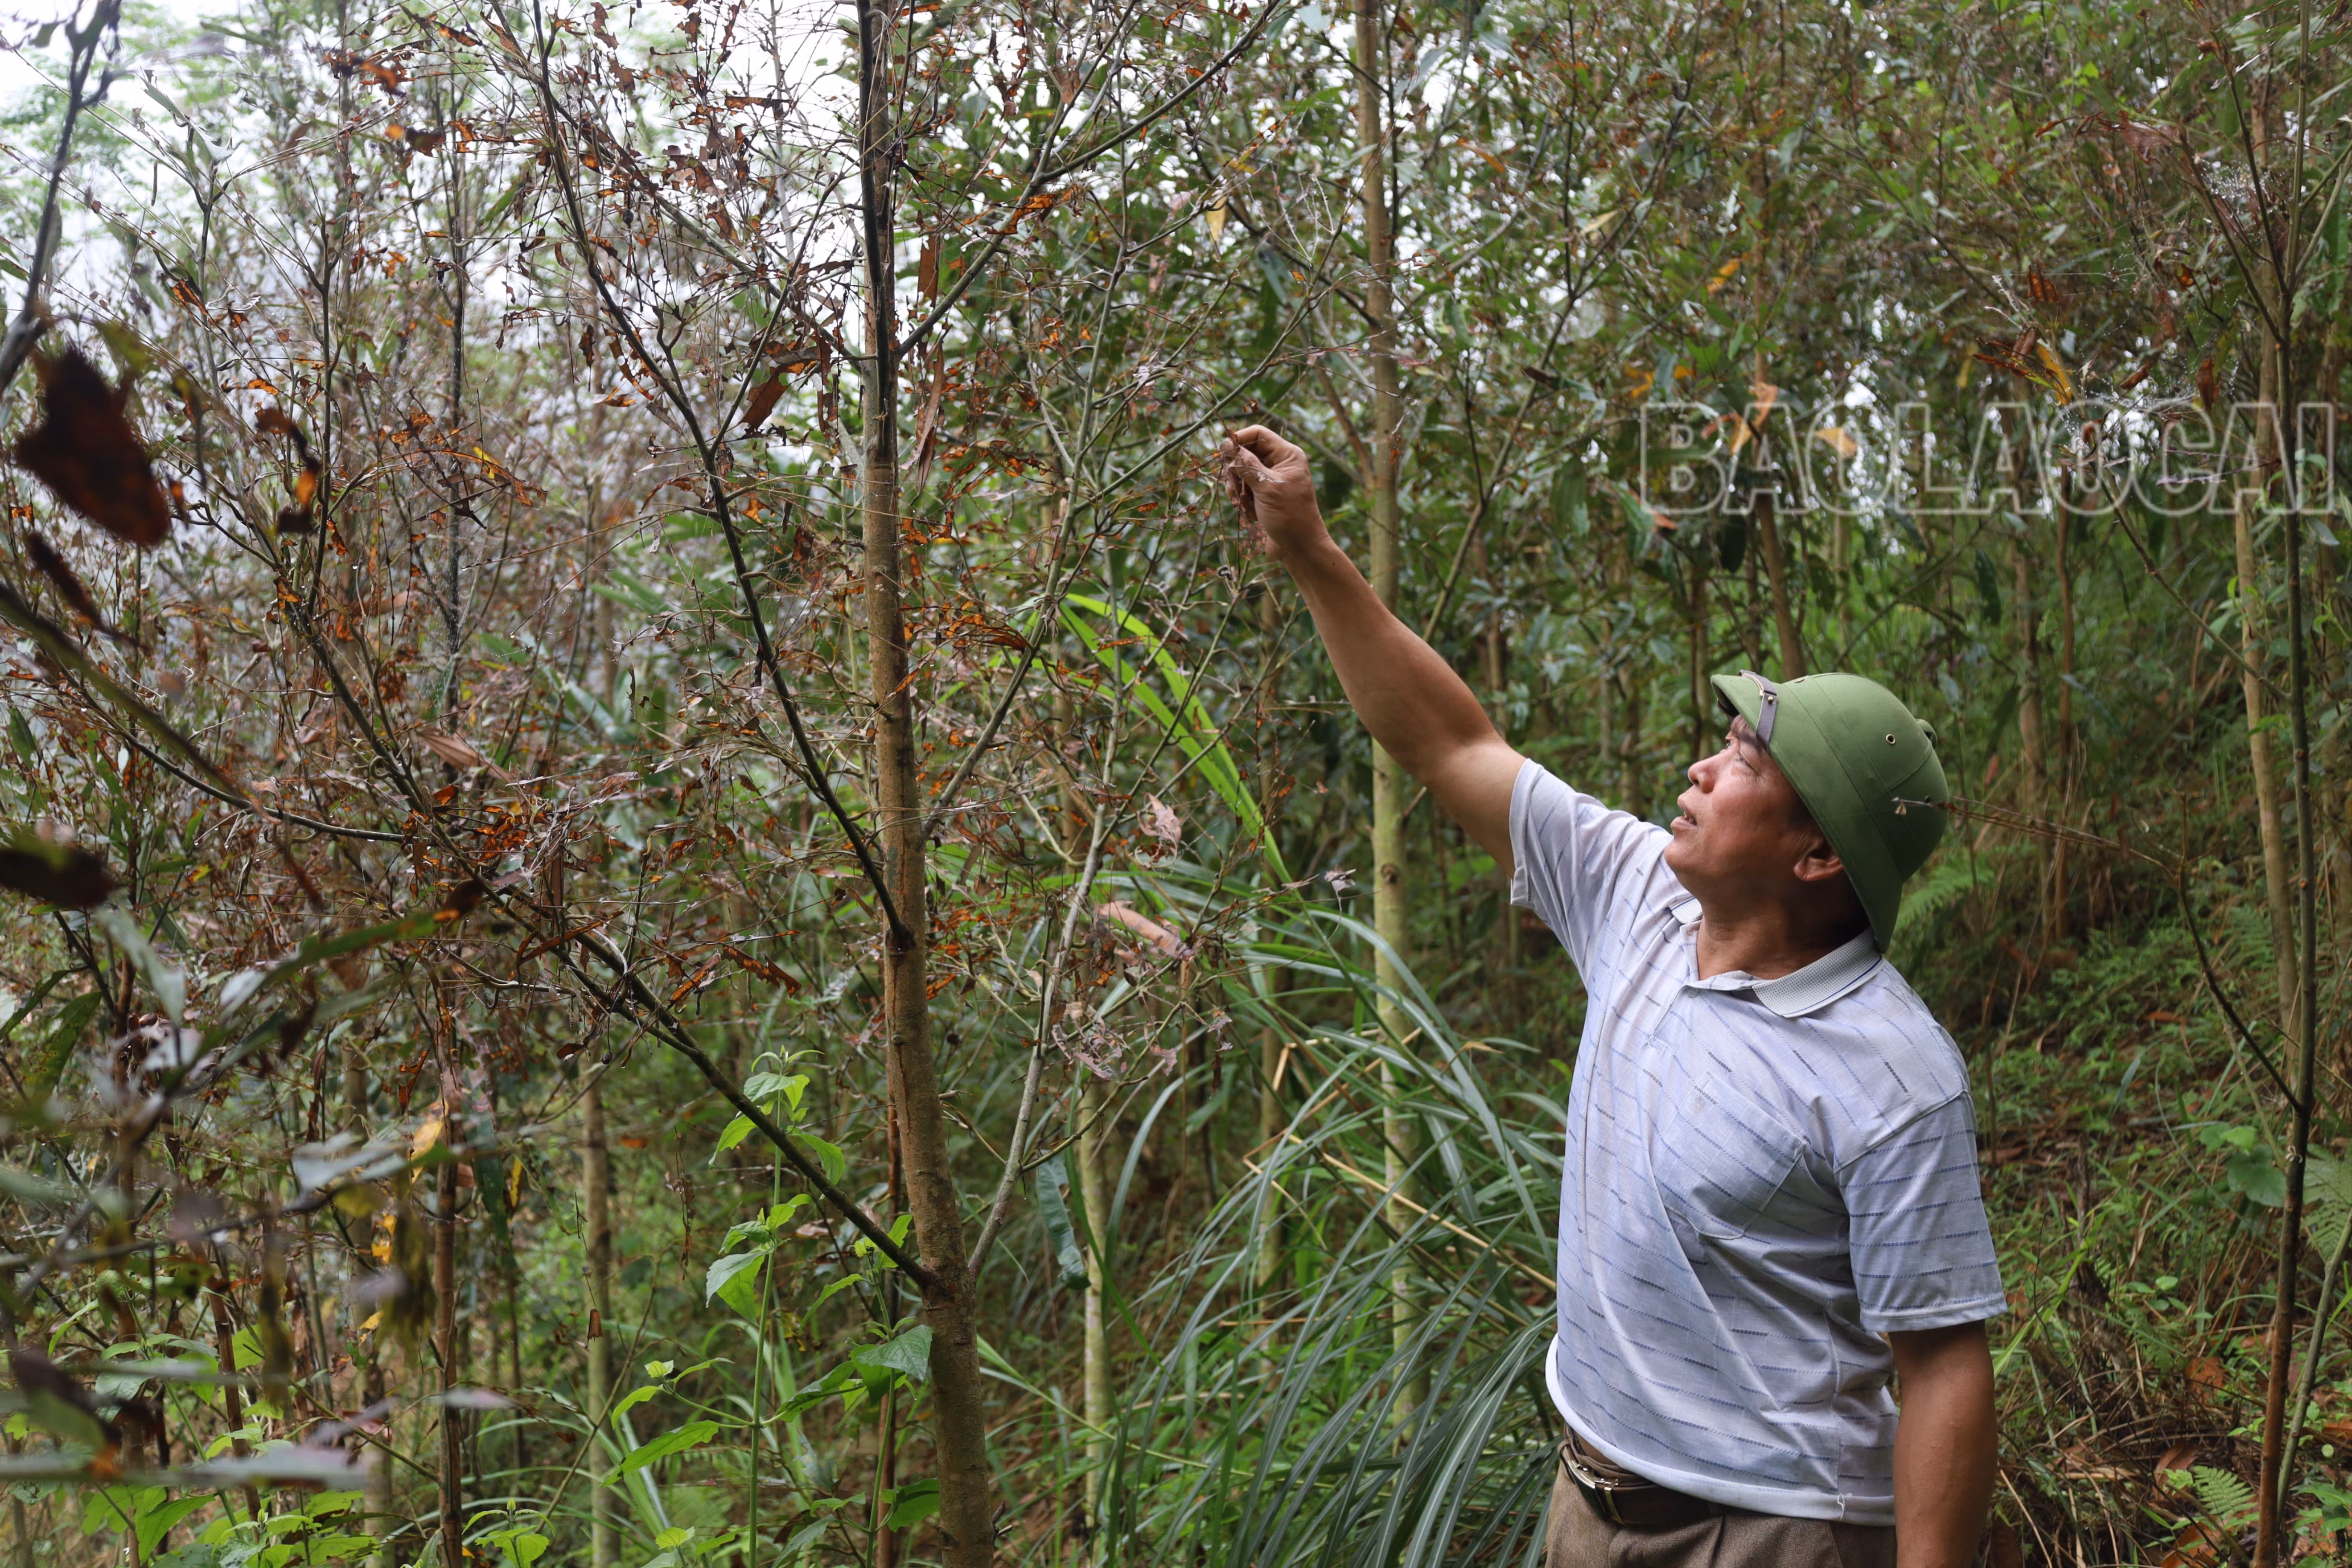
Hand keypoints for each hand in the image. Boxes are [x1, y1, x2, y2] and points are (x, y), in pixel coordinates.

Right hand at [1220, 425, 1325, 563]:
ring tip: (1240, 503)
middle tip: (1233, 486)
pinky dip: (1242, 500)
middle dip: (1236, 469)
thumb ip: (1246, 464)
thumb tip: (1227, 444)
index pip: (1258, 434)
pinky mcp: (1264, 495)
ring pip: (1242, 472)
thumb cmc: (1290, 516)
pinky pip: (1244, 489)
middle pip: (1246, 453)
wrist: (1299, 547)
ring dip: (1236, 487)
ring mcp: (1271, 480)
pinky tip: (1248, 512)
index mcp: (1287, 455)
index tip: (1223, 451)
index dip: (1239, 439)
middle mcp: (1279, 464)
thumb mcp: (1266, 487)